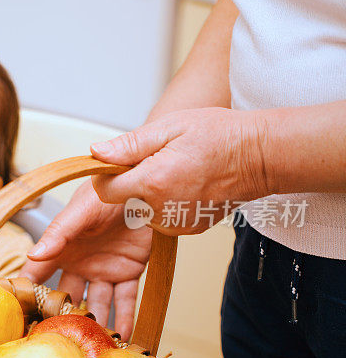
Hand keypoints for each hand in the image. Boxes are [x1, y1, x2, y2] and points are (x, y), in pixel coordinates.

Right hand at [21, 181, 150, 339]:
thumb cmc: (107, 189)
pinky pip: (126, 299)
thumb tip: (33, 255)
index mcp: (62, 247)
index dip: (28, 293)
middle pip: (68, 296)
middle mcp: (79, 262)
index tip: (16, 317)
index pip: (39, 274)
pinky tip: (124, 336)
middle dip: (63, 318)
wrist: (144, 184)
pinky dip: (126, 317)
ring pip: (97, 302)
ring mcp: (104, 269)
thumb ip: (59, 232)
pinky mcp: (129, 271)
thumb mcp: (81, 209)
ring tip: (92, 347)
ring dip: (96, 323)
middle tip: (57, 343)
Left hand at [90, 107, 266, 235]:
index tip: (121, 162)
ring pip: (140, 211)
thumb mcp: (169, 127)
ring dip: (146, 194)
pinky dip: (163, 204)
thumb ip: (129, 145)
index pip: (104, 191)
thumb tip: (96, 153)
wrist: (260, 157)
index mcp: (152, 182)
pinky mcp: (186, 229)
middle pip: (122, 201)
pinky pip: (159, 218)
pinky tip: (183, 185)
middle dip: (129, 182)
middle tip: (155, 161)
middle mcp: (160, 210)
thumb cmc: (218, 136)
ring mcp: (174, 223)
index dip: (107, 175)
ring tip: (173, 171)